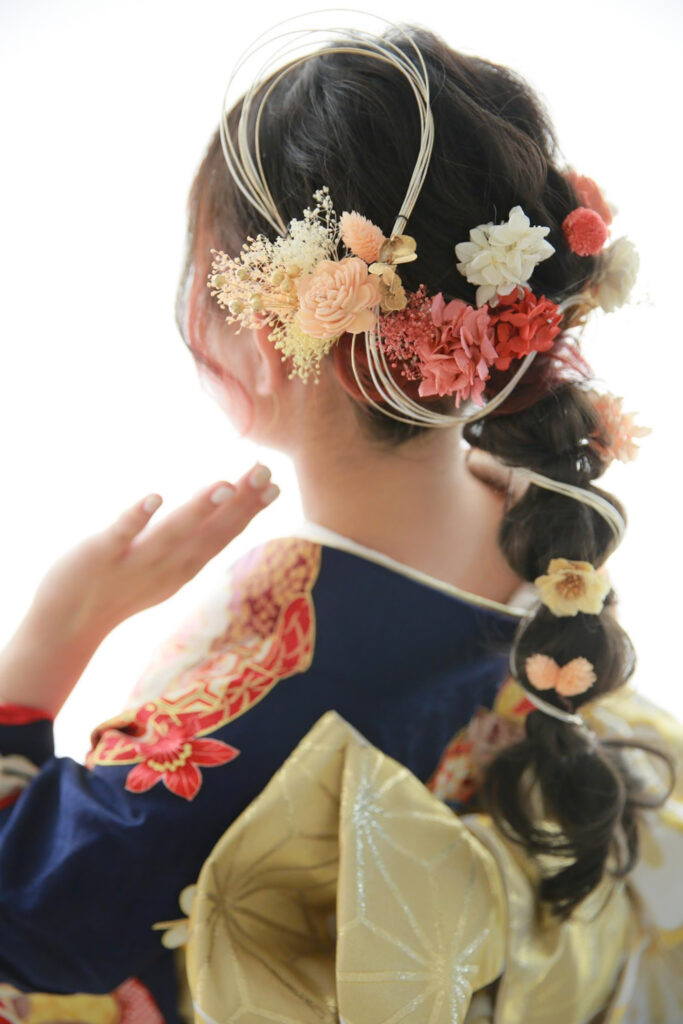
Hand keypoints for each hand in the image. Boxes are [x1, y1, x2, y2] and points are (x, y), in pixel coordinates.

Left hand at [22, 463, 279, 645]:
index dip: (250, 512)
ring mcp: (134, 561)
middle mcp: (166, 566)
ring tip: (224, 485)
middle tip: (265, 473)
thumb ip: (194, 541)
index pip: (222, 536)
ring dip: (198, 511)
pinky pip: (121, 535)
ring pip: (171, 534)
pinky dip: (138, 518)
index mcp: (183, 566)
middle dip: (239, 504)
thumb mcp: (166, 567)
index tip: (276, 486)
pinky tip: (154, 497)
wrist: (68, 624)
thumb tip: (224, 507)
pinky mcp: (100, 555)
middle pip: (207, 533)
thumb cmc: (118, 588)